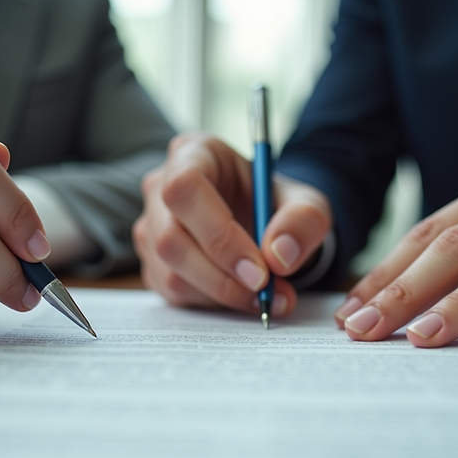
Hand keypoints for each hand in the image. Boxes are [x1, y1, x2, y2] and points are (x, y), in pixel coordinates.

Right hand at [133, 133, 331, 315]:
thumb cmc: (275, 203)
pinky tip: (242, 296)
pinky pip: (173, 293)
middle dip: (222, 276)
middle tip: (266, 292)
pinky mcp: (153, 263)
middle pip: (171, 239)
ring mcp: (151, 227)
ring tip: (265, 297)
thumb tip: (280, 256)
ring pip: (171, 273)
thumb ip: (303, 220)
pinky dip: (212, 303)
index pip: (186, 189)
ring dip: (221, 295)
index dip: (219, 234)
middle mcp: (160, 187)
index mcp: (193, 153)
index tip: (260, 270)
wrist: (262, 222)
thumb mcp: (306, 202)